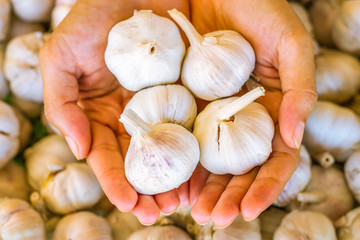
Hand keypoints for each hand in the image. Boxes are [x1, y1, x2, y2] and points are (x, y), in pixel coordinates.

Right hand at [40, 0, 189, 224]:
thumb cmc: (94, 16)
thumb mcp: (62, 56)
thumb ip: (62, 102)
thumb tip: (78, 148)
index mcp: (102, 112)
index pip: (107, 154)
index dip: (115, 181)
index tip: (127, 204)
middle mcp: (133, 115)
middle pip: (141, 160)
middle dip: (148, 189)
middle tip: (159, 212)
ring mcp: (162, 104)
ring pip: (169, 149)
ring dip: (175, 178)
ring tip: (183, 202)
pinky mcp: (189, 92)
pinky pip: (194, 123)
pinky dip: (197, 148)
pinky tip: (204, 170)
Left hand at [186, 0, 316, 226]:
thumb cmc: (261, 9)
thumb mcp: (291, 45)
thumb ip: (301, 88)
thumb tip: (295, 135)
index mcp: (271, 111)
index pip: (273, 159)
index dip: (265, 186)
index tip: (249, 209)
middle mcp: (242, 118)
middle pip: (239, 167)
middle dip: (229, 195)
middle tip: (213, 219)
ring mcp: (213, 111)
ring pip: (210, 158)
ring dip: (203, 187)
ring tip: (191, 209)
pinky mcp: (188, 101)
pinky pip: (184, 135)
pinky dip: (181, 160)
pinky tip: (173, 180)